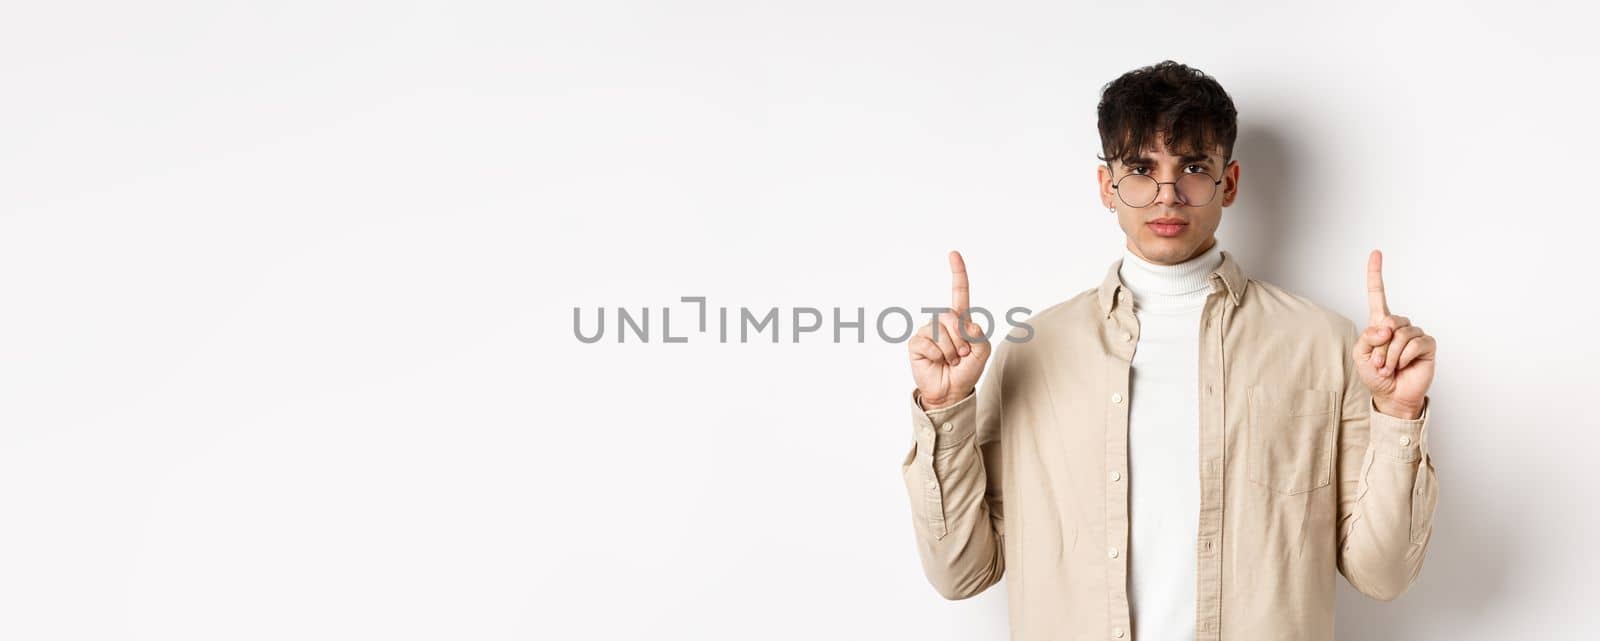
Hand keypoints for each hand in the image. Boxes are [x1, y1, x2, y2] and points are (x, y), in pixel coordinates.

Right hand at [909, 250, 992, 409]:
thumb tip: (961, 323)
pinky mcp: (916, 343)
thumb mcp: (982, 352)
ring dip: (952, 351)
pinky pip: (929, 343)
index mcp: (960, 320)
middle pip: (952, 317)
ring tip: (950, 361)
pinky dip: (937, 355)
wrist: (951, 391)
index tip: (953, 253)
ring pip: (942, 332)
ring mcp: (927, 331)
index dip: (957, 273)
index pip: (959, 292)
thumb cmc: (966, 370)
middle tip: (962, 356)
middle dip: (962, 340)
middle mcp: (942, 322)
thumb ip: (978, 334)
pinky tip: (936, 361)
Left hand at [1353, 249, 1435, 418]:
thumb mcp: (1360, 355)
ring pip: (1399, 335)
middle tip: (1377, 363)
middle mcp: (1398, 325)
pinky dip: (1402, 358)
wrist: (1392, 396)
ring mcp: (1414, 333)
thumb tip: (1385, 326)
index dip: (1376, 274)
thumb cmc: (1375, 375)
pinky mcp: (1427, 345)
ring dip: (1389, 356)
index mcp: (1380, 324)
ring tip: (1388, 368)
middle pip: (1388, 321)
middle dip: (1378, 346)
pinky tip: (1402, 366)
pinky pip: (1413, 344)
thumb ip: (1367, 337)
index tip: (1376, 253)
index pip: (1378, 294)